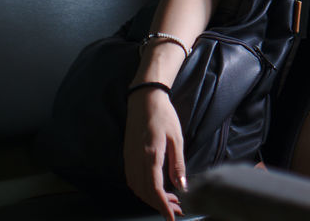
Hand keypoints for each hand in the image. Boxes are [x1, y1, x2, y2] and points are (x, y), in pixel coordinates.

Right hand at [124, 89, 186, 219]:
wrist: (144, 100)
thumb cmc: (163, 116)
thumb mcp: (177, 138)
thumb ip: (178, 164)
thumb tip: (182, 186)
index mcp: (150, 156)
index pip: (154, 189)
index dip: (162, 206)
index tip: (172, 217)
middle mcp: (136, 161)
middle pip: (145, 192)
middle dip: (160, 205)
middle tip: (178, 209)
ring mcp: (129, 159)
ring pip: (137, 188)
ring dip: (152, 198)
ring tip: (171, 200)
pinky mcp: (127, 157)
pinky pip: (133, 180)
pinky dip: (143, 190)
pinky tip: (156, 189)